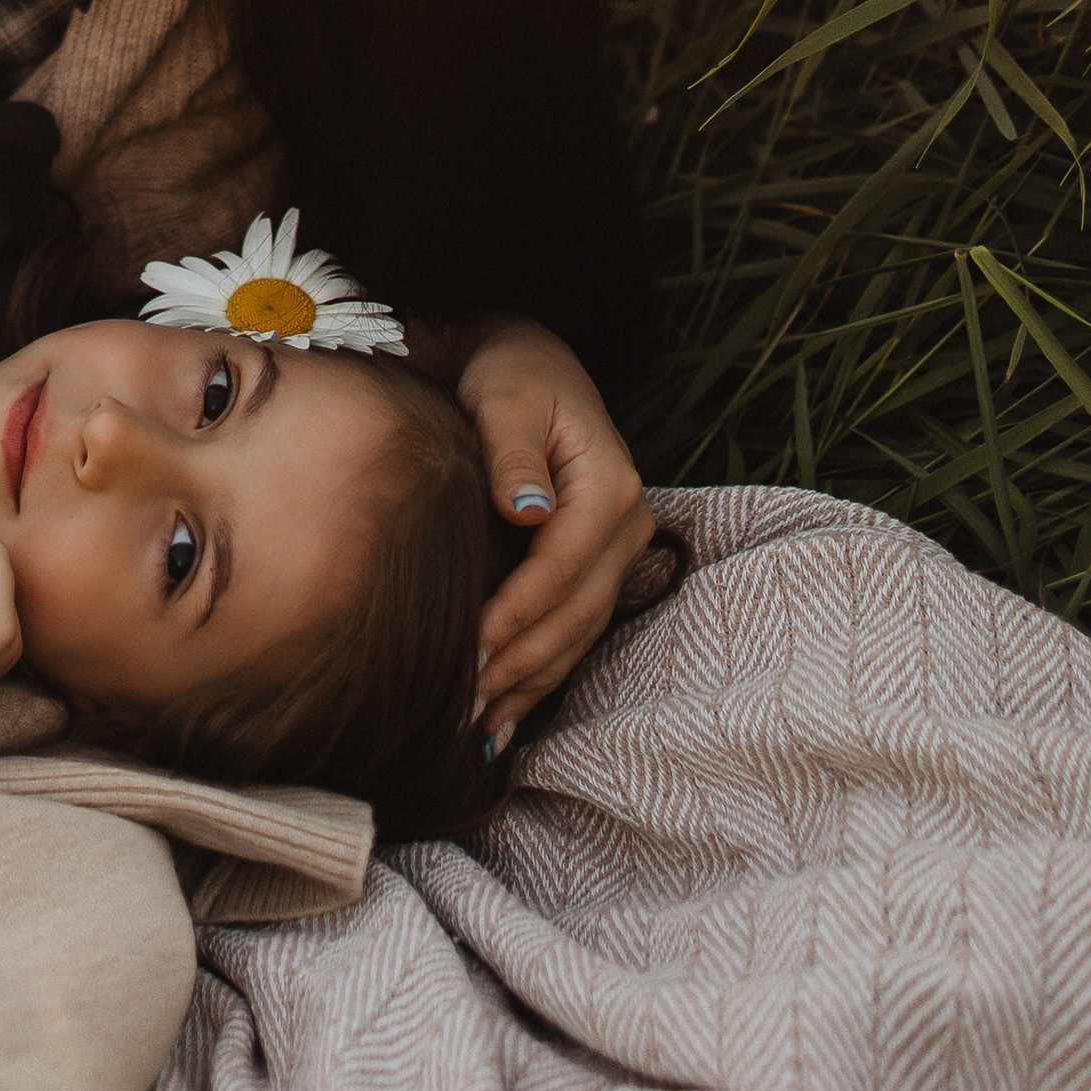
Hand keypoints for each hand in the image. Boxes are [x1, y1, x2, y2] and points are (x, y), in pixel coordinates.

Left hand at [460, 320, 653, 747]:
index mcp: (610, 486)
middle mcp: (626, 526)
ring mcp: (617, 553)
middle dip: (522, 662)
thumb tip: (526, 511)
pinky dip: (541, 675)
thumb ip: (512, 452)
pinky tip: (505, 715)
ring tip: (479, 727)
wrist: (526, 363)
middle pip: (577, 611)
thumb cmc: (508, 375)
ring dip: (531, 682)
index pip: (565, 564)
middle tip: (464, 704)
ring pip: (579, 633)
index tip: (475, 646)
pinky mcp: (596, 568)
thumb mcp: (505, 398)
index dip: (521, 609)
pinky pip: (574, 632)